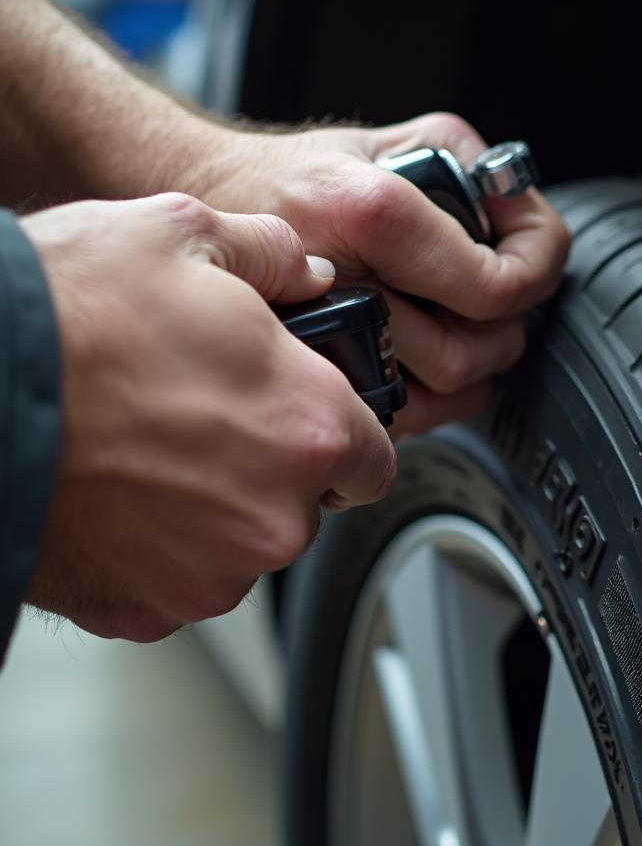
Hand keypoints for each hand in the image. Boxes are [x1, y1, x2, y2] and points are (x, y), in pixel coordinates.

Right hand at [21, 193, 395, 641]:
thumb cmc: (63, 321)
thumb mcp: (178, 236)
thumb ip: (268, 255)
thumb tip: (302, 268)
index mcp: (309, 427)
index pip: (375, 459)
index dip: (346, 438)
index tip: (315, 425)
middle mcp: (276, 514)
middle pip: (307, 504)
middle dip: (273, 469)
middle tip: (210, 423)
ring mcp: (214, 573)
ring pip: (244, 546)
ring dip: (217, 512)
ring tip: (152, 453)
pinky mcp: (151, 609)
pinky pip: (179, 580)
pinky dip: (160, 551)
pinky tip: (120, 497)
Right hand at [196, 112, 570, 434]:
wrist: (208, 208)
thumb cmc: (297, 178)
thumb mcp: (391, 138)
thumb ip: (470, 165)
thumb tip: (521, 216)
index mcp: (367, 212)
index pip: (491, 286)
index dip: (535, 274)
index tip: (533, 262)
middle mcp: (343, 285)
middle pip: (468, 354)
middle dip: (505, 332)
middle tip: (499, 303)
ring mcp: (322, 345)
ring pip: (439, 398)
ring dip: (475, 370)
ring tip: (466, 329)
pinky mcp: (312, 386)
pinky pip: (403, 421)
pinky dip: (434, 399)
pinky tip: (428, 359)